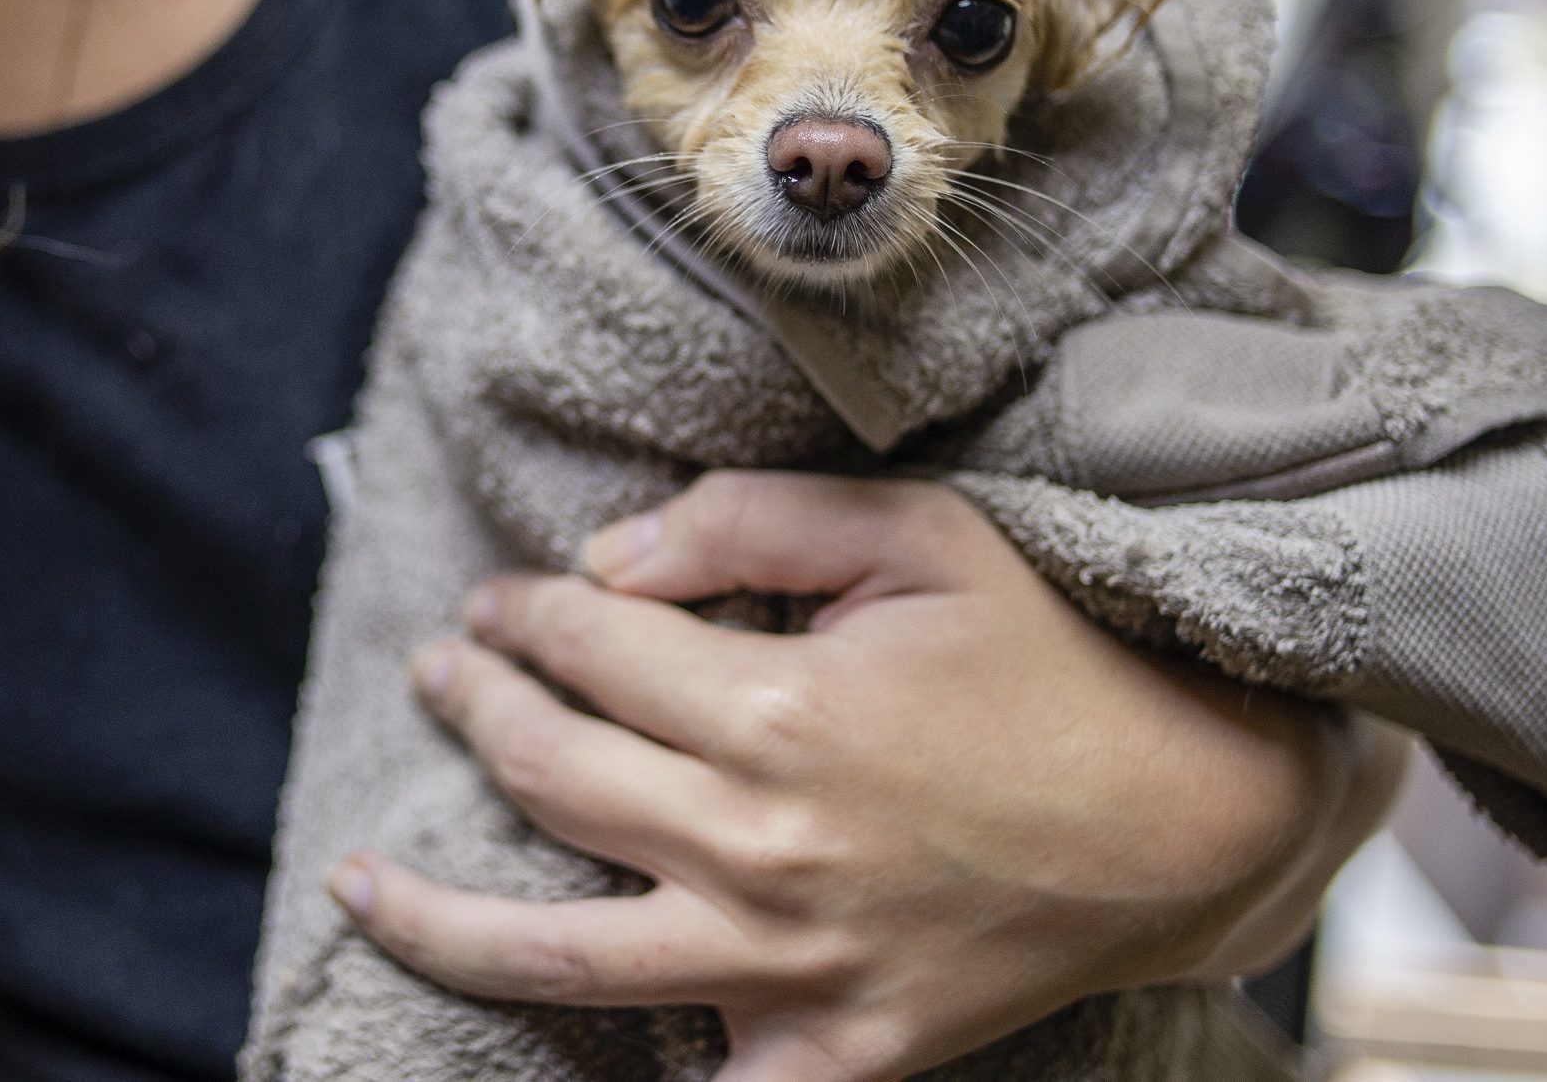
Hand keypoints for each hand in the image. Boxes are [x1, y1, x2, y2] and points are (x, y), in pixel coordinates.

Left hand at [326, 471, 1406, 1081]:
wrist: (1190, 818)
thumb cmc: (1054, 659)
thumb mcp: (921, 537)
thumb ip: (752, 520)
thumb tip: (610, 556)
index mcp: (778, 712)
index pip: (588, 649)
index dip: (524, 610)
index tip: (502, 597)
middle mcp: (762, 848)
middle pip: (550, 775)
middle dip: (474, 707)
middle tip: (443, 669)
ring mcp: (792, 966)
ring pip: (557, 956)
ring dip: (435, 916)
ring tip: (356, 880)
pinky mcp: (841, 1053)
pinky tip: (541, 1062)